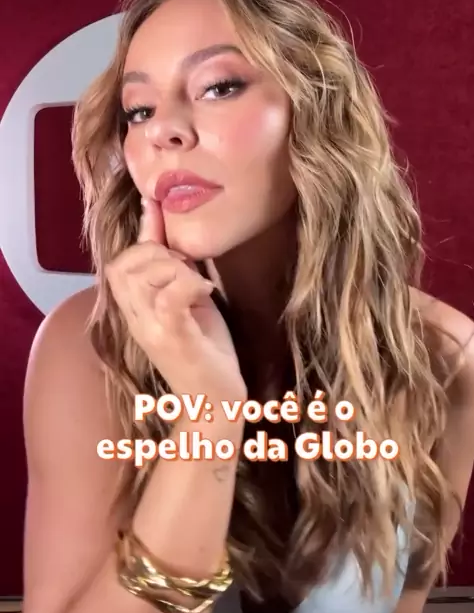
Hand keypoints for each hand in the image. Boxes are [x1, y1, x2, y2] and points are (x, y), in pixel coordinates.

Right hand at [105, 199, 246, 403]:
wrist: (216, 400)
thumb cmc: (205, 347)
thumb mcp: (186, 295)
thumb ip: (171, 259)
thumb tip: (158, 212)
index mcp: (135, 309)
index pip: (119, 262)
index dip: (145, 242)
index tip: (178, 250)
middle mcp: (136, 319)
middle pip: (124, 265)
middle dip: (159, 255)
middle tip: (189, 271)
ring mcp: (152, 330)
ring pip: (144, 276)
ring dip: (176, 269)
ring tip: (199, 285)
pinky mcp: (173, 339)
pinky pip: (168, 299)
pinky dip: (189, 286)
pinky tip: (207, 292)